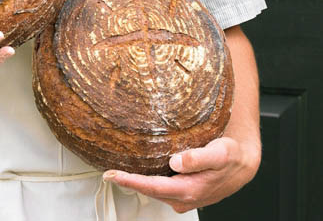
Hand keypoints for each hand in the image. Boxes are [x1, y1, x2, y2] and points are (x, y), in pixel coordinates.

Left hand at [103, 136, 260, 212]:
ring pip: (154, 190)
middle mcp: (183, 197)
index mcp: (189, 190)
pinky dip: (149, 180)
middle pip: (149, 190)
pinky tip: (142, 170)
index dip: (130, 181)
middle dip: (129, 181)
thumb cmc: (231, 156)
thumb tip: (177, 161)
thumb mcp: (219, 153)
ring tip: (120, 170)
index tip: (112, 175)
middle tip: (108, 170)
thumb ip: (198, 158)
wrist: (242, 164)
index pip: (152, 187)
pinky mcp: (183, 191)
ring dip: (138, 181)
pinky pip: (161, 187)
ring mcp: (183, 196)